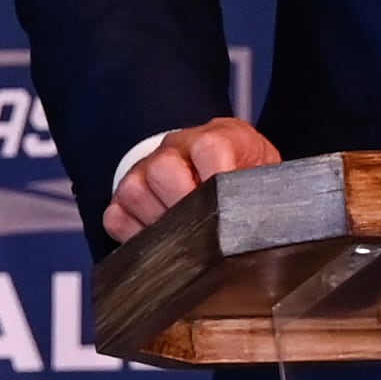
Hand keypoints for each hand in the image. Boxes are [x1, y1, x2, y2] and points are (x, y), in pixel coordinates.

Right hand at [103, 116, 280, 240]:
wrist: (222, 163)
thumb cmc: (244, 174)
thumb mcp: (264, 174)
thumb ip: (263, 189)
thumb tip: (264, 217)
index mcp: (216, 136)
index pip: (209, 148)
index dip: (218, 179)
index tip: (232, 210)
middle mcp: (175, 147)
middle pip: (164, 169)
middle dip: (185, 207)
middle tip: (206, 231)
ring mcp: (146, 169)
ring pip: (134, 192)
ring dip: (160, 224)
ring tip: (185, 238)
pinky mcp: (124, 196)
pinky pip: (116, 217)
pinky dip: (135, 235)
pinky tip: (162, 242)